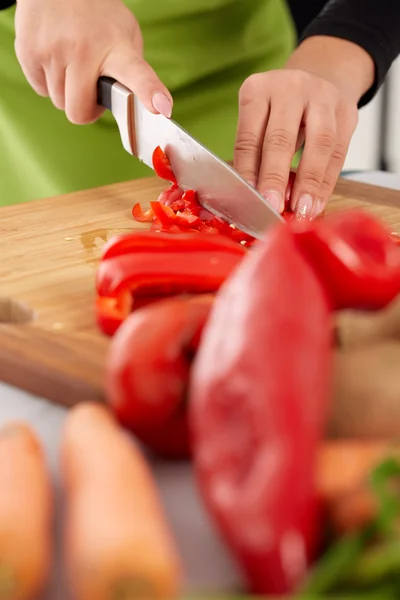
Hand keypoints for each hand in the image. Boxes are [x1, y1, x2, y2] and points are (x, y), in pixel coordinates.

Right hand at [14, 0, 172, 123]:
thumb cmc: (98, 17)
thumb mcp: (125, 36)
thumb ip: (129, 72)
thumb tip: (133, 107)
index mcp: (117, 49)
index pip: (137, 74)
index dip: (149, 92)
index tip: (161, 108)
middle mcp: (84, 50)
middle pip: (78, 112)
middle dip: (85, 109)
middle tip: (91, 90)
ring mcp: (53, 51)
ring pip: (58, 102)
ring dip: (67, 92)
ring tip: (72, 64)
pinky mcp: (29, 52)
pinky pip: (40, 89)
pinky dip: (48, 81)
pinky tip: (55, 57)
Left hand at [234, 37, 374, 218]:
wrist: (319, 79)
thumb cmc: (278, 112)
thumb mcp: (258, 123)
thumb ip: (255, 156)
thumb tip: (255, 198)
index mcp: (258, 89)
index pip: (249, 136)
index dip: (248, 171)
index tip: (249, 200)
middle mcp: (290, 88)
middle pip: (281, 138)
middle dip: (276, 178)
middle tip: (273, 207)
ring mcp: (322, 96)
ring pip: (318, 143)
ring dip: (308, 182)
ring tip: (301, 210)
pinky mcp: (347, 111)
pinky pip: (338, 152)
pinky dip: (326, 182)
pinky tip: (317, 204)